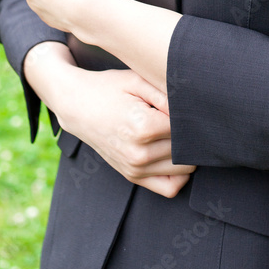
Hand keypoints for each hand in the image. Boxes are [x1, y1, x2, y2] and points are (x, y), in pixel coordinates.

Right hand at [27, 46, 194, 198]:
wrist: (77, 106)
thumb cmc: (109, 89)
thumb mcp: (138, 80)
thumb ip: (167, 94)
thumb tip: (192, 109)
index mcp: (143, 127)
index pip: (186, 129)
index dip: (191, 115)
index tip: (187, 106)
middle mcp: (139, 153)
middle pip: (187, 150)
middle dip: (191, 135)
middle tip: (185, 119)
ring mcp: (135, 168)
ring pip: (184, 170)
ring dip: (187, 153)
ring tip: (178, 133)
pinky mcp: (132, 176)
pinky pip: (169, 188)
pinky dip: (179, 175)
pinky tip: (175, 154)